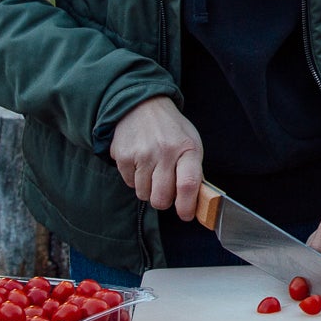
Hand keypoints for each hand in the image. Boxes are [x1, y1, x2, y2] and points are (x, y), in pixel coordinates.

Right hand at [108, 96, 204, 218]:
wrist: (143, 105)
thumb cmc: (171, 130)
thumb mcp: (191, 144)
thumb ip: (193, 172)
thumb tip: (198, 203)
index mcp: (187, 148)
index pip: (188, 185)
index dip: (187, 206)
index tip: (186, 214)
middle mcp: (164, 151)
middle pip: (161, 198)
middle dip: (164, 201)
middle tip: (166, 190)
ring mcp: (142, 154)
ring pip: (144, 194)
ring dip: (149, 189)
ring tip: (152, 170)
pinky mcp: (123, 156)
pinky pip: (129, 183)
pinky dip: (135, 179)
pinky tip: (140, 162)